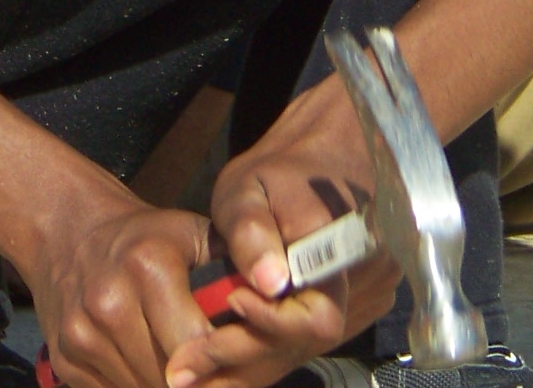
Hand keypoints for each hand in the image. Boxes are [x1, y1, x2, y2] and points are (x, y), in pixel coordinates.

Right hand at [25, 194, 220, 387]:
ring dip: (167, 387)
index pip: (196, 344)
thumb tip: (278, 302)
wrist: (69, 231)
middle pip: (169, 376)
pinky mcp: (65, 358)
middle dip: (200, 382)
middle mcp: (110, 302)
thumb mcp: (194, 235)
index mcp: (149, 267)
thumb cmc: (147, 236)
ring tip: (187, 372)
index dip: (221, 363)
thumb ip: (235, 269)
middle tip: (217, 375)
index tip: (237, 367)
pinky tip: (150, 368)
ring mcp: (83, 334)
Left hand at [169, 79, 397, 387]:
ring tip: (187, 368)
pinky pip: (292, 349)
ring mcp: (344, 303)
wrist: (313, 164)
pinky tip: (209, 362)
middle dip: (239, 356)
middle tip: (179, 367)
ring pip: (295, 353)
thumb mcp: (248, 189)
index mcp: (338, 254)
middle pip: (301, 346)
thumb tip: (269, 283)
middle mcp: (352, 288)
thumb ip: (253, 231)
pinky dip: (252, 359)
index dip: (267, 326)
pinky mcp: (326, 314)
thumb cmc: (276, 173)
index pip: (315, 320)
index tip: (223, 311)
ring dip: (242, 366)